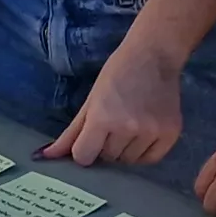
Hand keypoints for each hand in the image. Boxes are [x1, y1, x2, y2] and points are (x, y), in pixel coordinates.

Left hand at [44, 41, 183, 167]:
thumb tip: (45, 156)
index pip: (84, 156)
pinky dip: (144, 153)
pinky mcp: (170, 134)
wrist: (154, 55)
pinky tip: (143, 134)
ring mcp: (151, 132)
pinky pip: (151, 159)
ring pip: (129, 161)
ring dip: (125, 150)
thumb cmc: (117, 73)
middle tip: (113, 126)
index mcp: (102, 118)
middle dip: (105, 147)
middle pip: (108, 158)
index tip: (90, 138)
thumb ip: (70, 132)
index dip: (84, 149)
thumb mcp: (90, 101)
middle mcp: (127, 128)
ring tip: (129, 127)